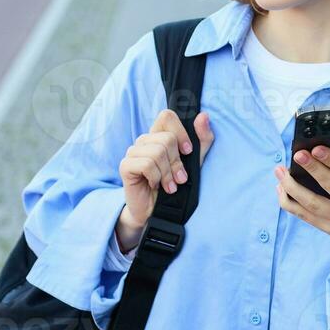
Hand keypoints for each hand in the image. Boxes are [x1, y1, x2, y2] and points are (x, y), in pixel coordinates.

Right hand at [117, 108, 213, 250]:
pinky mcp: (126, 166)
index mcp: (159, 136)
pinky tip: (155, 186)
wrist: (159, 213)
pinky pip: (146, 164)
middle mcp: (145, 141)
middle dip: (177, 161)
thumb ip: (201, 140)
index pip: (167, 116)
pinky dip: (156, 177)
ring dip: (168, 173)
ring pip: (158, 151)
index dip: (181, 132)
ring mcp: (133, 152)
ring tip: (169, 185)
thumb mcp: (195, 162)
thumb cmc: (175, 185)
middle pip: (167, 137)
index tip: (187, 151)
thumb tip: (204, 116)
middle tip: (179, 178)